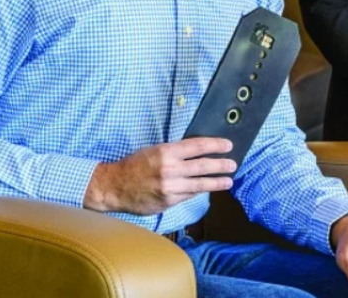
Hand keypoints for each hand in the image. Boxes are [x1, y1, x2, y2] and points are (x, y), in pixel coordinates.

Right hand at [83, 137, 235, 214]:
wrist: (114, 187)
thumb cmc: (135, 165)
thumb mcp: (154, 151)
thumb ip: (176, 153)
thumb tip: (199, 152)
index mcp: (166, 152)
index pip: (198, 146)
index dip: (216, 145)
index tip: (228, 145)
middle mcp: (169, 169)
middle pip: (203, 166)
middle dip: (221, 165)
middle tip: (233, 164)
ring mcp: (169, 187)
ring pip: (199, 184)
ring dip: (217, 182)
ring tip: (229, 181)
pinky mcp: (168, 201)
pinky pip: (188, 195)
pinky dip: (199, 192)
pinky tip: (207, 190)